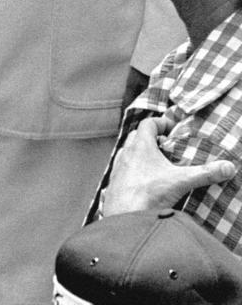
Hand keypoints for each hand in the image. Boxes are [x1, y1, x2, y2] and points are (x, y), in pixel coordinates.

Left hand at [102, 117, 237, 216]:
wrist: (125, 219)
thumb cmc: (149, 195)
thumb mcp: (181, 182)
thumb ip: (205, 173)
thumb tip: (227, 167)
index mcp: (140, 146)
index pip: (148, 123)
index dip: (160, 123)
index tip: (171, 128)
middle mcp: (126, 153)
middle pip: (137, 137)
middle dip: (151, 139)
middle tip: (166, 147)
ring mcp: (118, 169)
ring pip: (128, 154)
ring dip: (140, 156)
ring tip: (156, 166)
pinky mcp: (114, 184)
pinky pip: (123, 172)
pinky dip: (133, 172)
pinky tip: (144, 184)